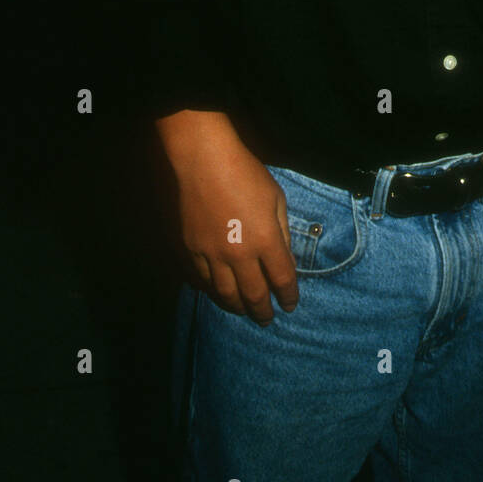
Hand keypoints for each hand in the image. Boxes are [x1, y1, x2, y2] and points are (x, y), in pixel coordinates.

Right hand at [155, 109, 298, 324]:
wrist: (205, 162)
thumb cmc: (247, 174)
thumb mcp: (276, 199)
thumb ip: (282, 233)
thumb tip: (285, 260)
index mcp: (266, 240)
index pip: (282, 280)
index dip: (288, 296)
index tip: (290, 305)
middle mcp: (240, 254)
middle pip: (254, 295)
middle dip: (263, 311)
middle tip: (267, 319)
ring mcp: (212, 255)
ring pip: (226, 294)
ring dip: (238, 307)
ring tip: (244, 311)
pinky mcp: (192, 250)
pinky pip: (204, 281)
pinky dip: (214, 292)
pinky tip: (220, 294)